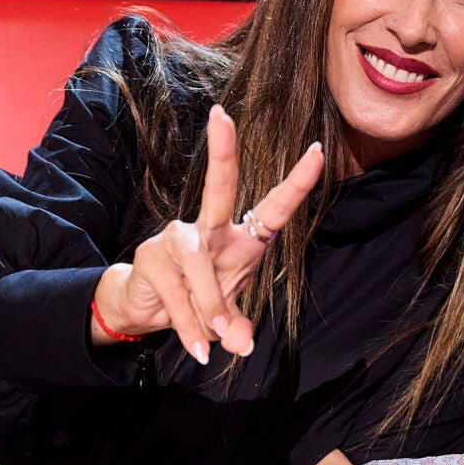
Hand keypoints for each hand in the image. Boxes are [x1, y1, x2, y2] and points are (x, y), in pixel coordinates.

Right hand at [91, 105, 323, 363]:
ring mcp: (179, 238)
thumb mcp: (226, 315)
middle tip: (221, 116)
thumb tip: (242, 344)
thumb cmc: (198, 299)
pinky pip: (178, 294)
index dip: (297, 182)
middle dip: (222, 150)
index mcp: (242, 238)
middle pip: (219, 186)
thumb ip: (237, 324)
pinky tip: (198, 348)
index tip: (318, 150)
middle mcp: (211, 229)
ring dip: (209, 308)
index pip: (274, 207)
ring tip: (211, 342)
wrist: (145, 310)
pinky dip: (190, 327)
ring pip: (202, 267)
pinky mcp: (153, 256)